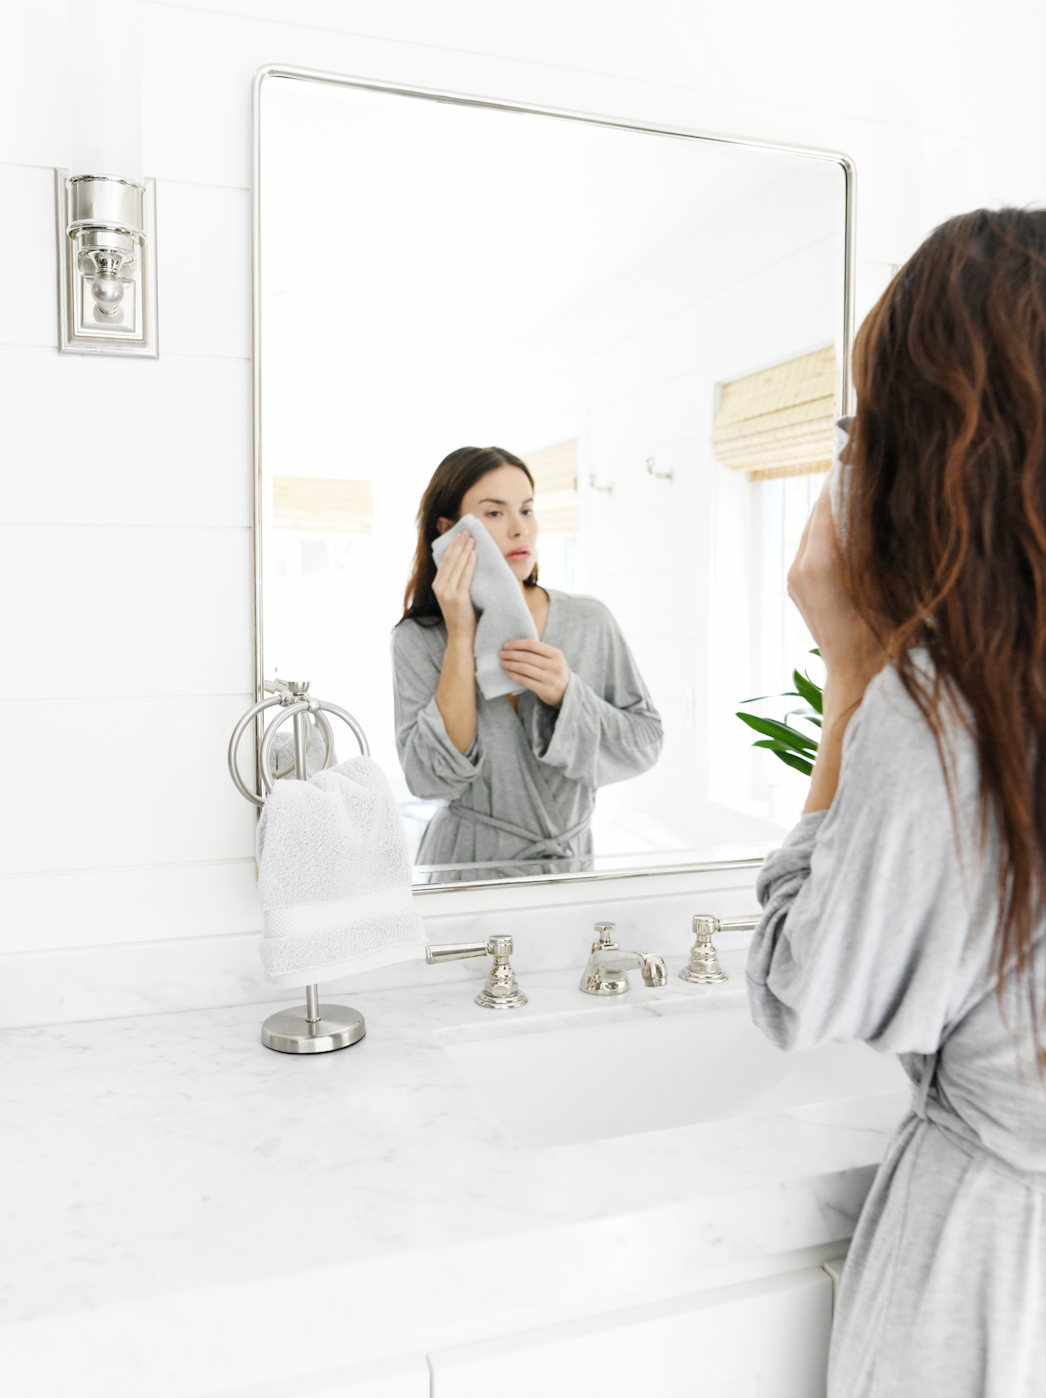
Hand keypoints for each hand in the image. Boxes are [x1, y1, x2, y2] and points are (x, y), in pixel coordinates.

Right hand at [432, 532, 477, 640]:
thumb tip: (466, 563)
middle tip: (467, 532)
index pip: (445, 561)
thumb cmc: (463, 616)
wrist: (462, 635)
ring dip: (465, 550)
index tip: (460, 535)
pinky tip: (474, 554)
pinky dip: (470, 563)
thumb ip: (456, 582)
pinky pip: (465, 576)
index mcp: (437, 585)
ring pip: (457, 566)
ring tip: (472, 538)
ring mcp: (448, 593)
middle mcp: (440, 587)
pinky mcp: (458, 598)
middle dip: (459, 544)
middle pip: (450, 560)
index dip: (452, 546)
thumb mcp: (455, 596)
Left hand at [499, 639, 570, 707]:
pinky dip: (514, 676)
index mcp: (556, 654)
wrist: (567, 691)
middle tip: (501, 654)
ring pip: (524, 669)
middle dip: (511, 654)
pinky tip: (508, 672)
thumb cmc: (554, 671)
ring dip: (510, 664)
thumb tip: (515, 646)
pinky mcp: (545, 690)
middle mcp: (554, 666)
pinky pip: (525, 681)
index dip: (517, 644)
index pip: (532, 645)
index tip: (506, 645)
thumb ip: (539, 652)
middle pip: (527, 657)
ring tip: (502, 662)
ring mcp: (550, 679)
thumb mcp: (553, 658)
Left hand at [787, 482, 883, 692]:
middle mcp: (802, 566)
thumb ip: (874, 540)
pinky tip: (849, 525)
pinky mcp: (796, 585)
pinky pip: (811, 546)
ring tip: (856, 489)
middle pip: (818, 512)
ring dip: (832, 510)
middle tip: (860, 463)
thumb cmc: (882, 634)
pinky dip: (828, 531)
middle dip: (839, 489)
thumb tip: (873, 501)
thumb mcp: (885, 580)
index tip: (857, 452)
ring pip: (814, 528)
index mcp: (822, 563)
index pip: (829, 503)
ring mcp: (796, 577)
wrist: (858, 674)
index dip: (844, 476)